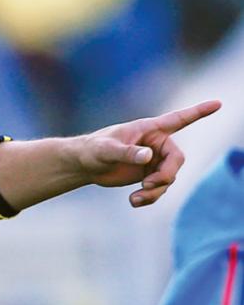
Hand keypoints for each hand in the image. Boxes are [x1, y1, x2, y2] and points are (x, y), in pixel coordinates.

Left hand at [78, 99, 220, 206]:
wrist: (85, 164)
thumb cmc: (93, 149)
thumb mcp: (106, 150)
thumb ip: (127, 152)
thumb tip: (148, 156)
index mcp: (149, 129)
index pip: (178, 119)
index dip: (199, 112)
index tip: (218, 103)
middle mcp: (157, 144)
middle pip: (176, 160)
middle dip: (165, 175)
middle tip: (148, 185)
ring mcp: (155, 161)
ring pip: (168, 178)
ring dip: (155, 191)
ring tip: (136, 198)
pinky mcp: (149, 175)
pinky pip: (158, 189)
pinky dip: (150, 197)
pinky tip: (134, 201)